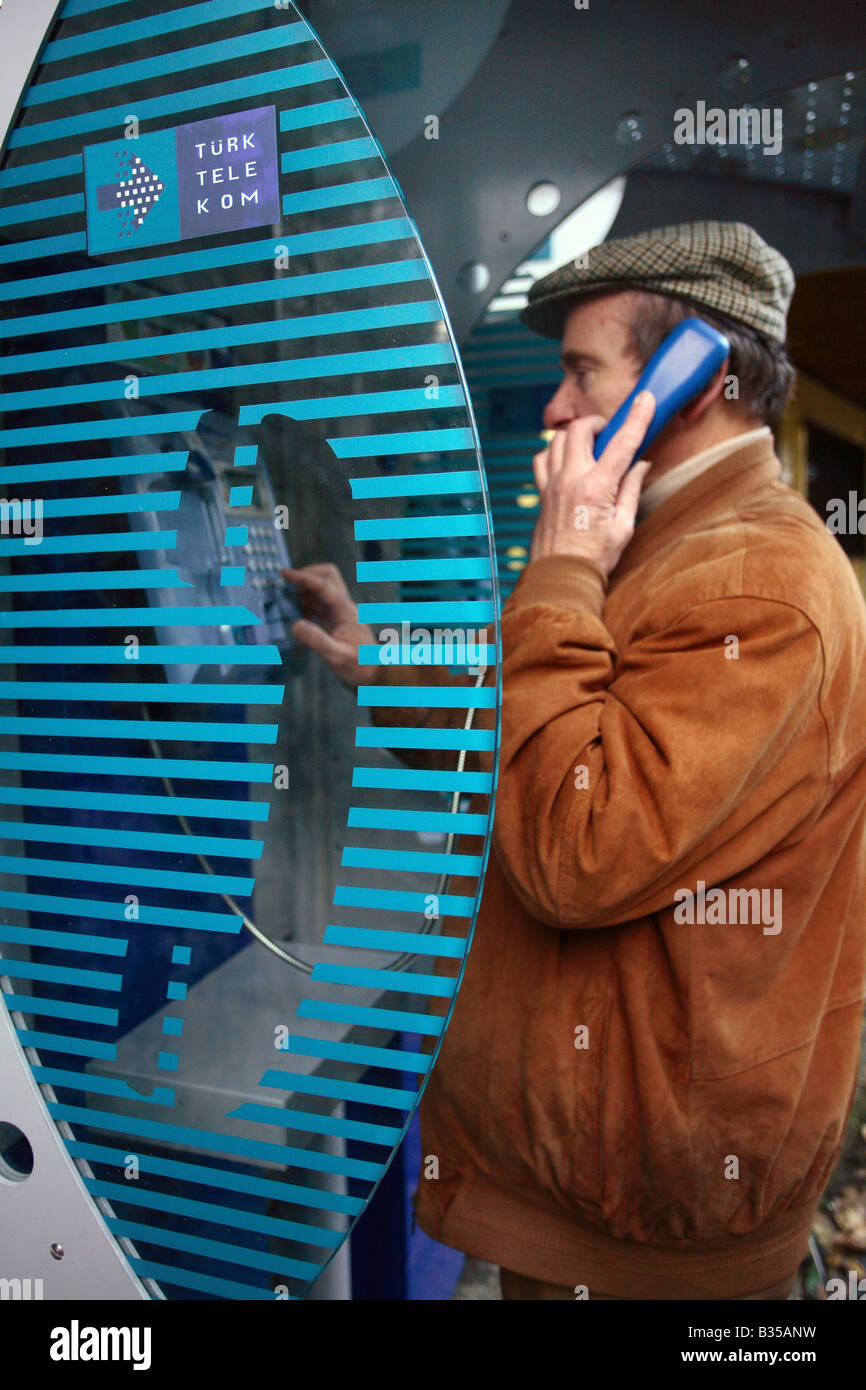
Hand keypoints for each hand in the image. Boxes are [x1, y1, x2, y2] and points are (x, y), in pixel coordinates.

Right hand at [280, 563, 380, 688]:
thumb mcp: (337, 656)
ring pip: (322, 587)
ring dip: (305, 589)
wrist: (373, 674)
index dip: (304, 577)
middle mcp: (344, 606)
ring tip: (288, 600)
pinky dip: (306, 602)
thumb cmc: (359, 666)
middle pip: (328, 576)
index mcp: (345, 611)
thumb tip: (296, 625)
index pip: (324, 586)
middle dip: (307, 574)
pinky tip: (297, 614)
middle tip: (288, 584)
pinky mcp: (335, 619)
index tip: (285, 574)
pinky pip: (319, 602)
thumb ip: (317, 640)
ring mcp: (340, 611)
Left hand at [529, 390, 655, 576]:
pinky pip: (542, 459)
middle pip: (579, 429)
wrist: (561, 579)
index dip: (636, 417)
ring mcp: (552, 485)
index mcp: (597, 488)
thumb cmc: (595, 558)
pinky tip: (566, 461)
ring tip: (590, 445)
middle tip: (610, 432)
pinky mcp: (542, 493)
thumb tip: (640, 464)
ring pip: (556, 440)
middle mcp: (571, 480)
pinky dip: (553, 452)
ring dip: (575, 435)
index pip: (622, 443)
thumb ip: (631, 490)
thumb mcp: (624, 526)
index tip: (646, 399)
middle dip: (598, 423)